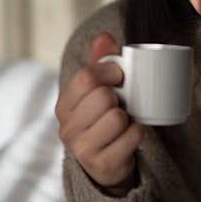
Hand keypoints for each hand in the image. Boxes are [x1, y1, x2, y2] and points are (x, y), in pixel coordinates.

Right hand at [55, 32, 143, 191]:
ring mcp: (82, 149)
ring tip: (123, 123)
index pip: (86, 77)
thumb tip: (104, 37)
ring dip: (128, 118)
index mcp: (63, 105)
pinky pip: (132, 136)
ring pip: (117, 117)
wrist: (107, 164)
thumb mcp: (98, 91)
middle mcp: (67, 128)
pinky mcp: (102, 164)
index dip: (110, 72)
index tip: (119, 77)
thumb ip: (101, 62)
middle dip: (119, 98)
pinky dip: (137, 132)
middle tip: (120, 105)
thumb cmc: (103, 120)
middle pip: (103, 97)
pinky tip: (130, 136)